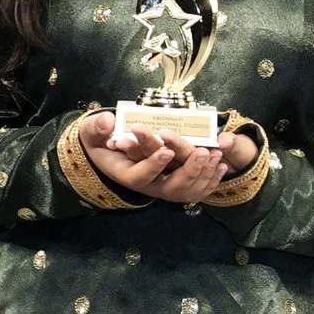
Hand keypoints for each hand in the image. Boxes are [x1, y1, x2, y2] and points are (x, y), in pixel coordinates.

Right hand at [75, 111, 256, 206]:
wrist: (107, 152)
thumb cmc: (100, 141)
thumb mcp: (92, 132)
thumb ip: (96, 127)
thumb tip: (107, 121)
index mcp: (125, 174)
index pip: (139, 177)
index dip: (153, 166)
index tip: (166, 150)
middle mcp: (146, 186)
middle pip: (169, 189)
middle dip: (188, 172)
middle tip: (202, 152)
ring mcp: (161, 188)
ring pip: (186, 191)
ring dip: (203, 174)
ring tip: (215, 155)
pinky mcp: (173, 185)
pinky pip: (195, 190)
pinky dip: (210, 180)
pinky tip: (222, 164)